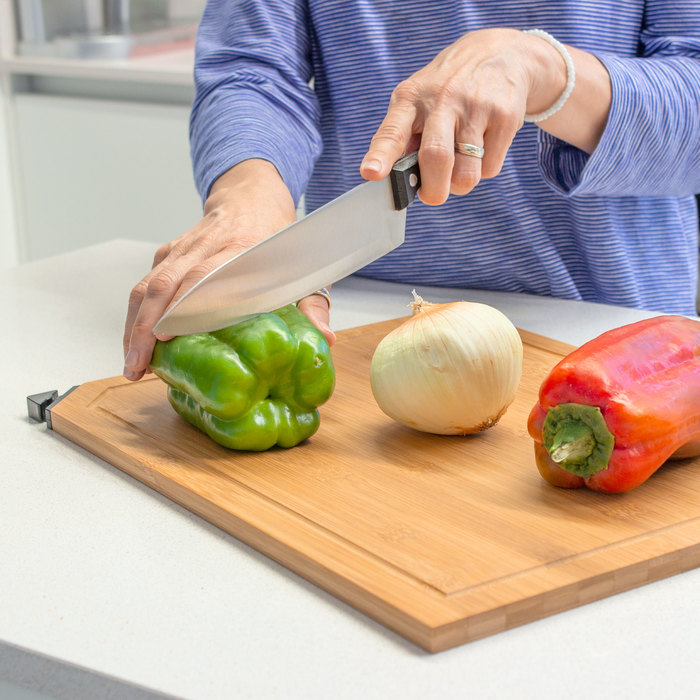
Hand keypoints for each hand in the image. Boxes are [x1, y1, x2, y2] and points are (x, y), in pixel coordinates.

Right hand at [122, 159, 334, 381]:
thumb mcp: (303, 267)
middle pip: (164, 286)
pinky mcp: (168, 253)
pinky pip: (145, 284)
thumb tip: (325, 339)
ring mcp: (182, 249)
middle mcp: (203, 248)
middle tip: (138, 366)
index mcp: (239, 250)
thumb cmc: (277, 237)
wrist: (251, 196)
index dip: (182, 306)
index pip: (203, 277)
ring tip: (132, 364)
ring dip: (134, 326)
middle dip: (145, 328)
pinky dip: (137, 315)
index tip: (166, 336)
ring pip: (148, 286)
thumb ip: (313, 303)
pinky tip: (137, 343)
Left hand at [359, 28, 571, 201]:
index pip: (392, 131)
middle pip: (436, 158)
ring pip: (466, 174)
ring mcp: (476, 107)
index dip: (380, 156)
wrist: (500, 54)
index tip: (371, 173)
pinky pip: (490, 168)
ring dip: (460, 184)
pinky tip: (482, 147)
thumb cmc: (447, 91)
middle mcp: (442, 99)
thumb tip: (397, 182)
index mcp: (411, 99)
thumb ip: (404, 138)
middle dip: (433, 191)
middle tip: (433, 195)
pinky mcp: (504, 116)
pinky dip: (483, 169)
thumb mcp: (418, 100)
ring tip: (459, 166)